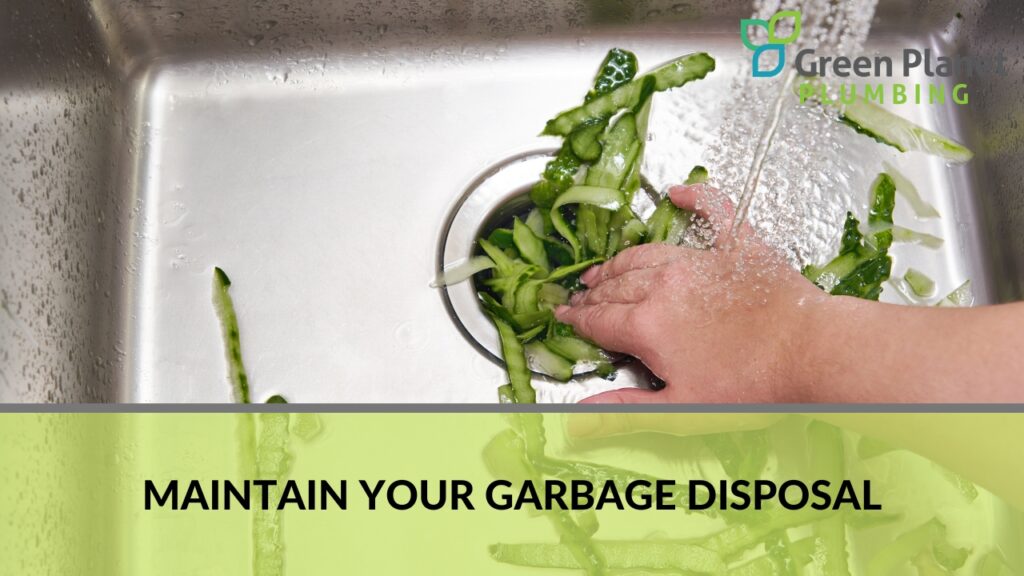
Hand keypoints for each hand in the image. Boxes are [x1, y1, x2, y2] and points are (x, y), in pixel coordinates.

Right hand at [555, 183, 828, 402]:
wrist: (810, 351)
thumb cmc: (752, 385)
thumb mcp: (682, 408)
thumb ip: (625, 410)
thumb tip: (579, 418)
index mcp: (649, 325)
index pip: (599, 320)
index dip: (576, 320)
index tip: (562, 316)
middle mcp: (665, 285)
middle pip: (616, 286)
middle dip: (593, 293)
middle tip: (579, 297)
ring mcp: (700, 261)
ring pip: (645, 255)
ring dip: (620, 262)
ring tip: (605, 268)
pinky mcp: (737, 247)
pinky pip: (712, 211)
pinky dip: (695, 198)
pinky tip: (680, 191)